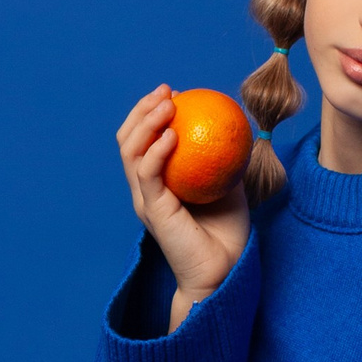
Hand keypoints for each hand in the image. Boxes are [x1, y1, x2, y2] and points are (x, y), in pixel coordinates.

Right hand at [117, 86, 250, 329]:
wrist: (226, 270)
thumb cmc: (228, 232)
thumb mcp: (229, 185)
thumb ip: (224, 158)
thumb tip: (232, 124)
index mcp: (158, 183)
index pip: (144, 140)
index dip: (153, 113)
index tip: (178, 94)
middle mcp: (145, 189)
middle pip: (128, 140)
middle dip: (142, 110)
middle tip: (166, 92)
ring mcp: (146, 200)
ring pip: (131, 152)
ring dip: (145, 123)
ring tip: (166, 105)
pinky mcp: (152, 211)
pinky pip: (148, 174)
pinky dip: (156, 152)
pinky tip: (172, 134)